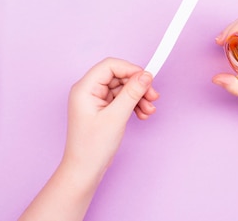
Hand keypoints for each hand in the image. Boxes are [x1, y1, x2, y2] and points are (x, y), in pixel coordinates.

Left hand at [63, 58, 158, 179]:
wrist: (85, 171)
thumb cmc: (92, 147)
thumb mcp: (116, 117)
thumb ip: (132, 93)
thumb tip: (146, 75)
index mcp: (85, 88)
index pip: (110, 66)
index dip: (131, 69)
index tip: (147, 79)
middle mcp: (88, 91)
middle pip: (118, 77)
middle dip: (137, 86)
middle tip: (153, 97)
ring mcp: (95, 100)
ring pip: (122, 88)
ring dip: (138, 97)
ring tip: (149, 111)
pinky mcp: (102, 109)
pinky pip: (121, 99)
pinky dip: (133, 104)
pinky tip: (142, 114)